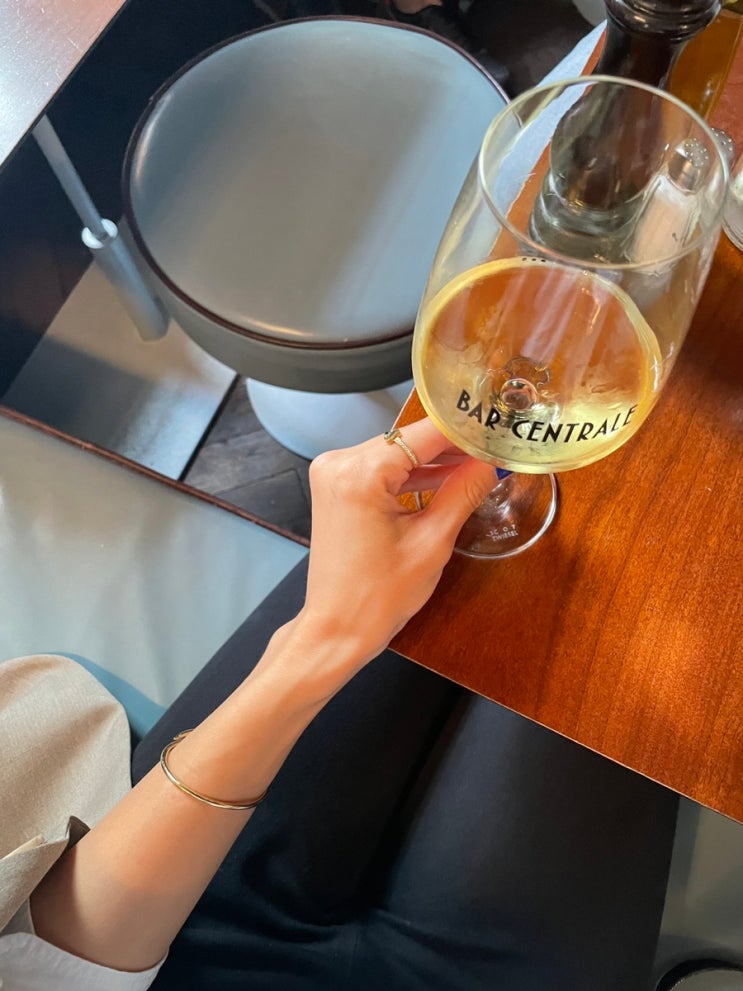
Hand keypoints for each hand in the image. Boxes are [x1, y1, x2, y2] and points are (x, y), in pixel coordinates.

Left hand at [298, 417, 494, 669]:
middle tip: (497, 447)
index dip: (467, 430)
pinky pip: (382, 469)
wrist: (336, 629)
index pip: (425, 433)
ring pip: (398, 452)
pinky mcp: (337, 487)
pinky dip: (411, 474)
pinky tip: (446, 478)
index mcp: (360, 473)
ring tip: (480, 463)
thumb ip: (464, 492)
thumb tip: (494, 462)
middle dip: (454, 445)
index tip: (500, 427)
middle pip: (410, 439)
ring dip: (435, 460)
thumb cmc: (378, 597)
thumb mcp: (432, 542)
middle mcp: (340, 463)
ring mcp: (334, 473)